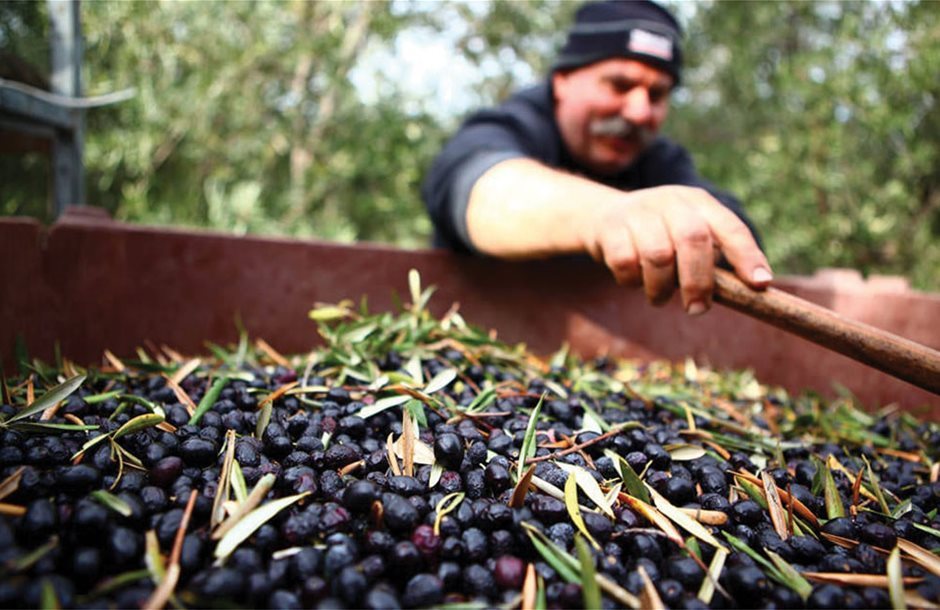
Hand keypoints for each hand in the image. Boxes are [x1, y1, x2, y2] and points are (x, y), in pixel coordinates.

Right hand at [581, 185, 772, 312]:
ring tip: (660, 297)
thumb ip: (711, 259)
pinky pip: (626, 263)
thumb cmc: (659, 235)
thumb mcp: (686, 236)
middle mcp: (671, 201)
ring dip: (661, 288)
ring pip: (658, 256)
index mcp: (699, 203)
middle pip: (693, 239)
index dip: (747, 256)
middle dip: (699, 281)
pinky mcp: (610, 227)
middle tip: (697, 309)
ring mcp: (639, 211)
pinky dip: (632, 282)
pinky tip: (634, 282)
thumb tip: (748, 292)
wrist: (603, 216)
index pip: (731, 228)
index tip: (759, 284)